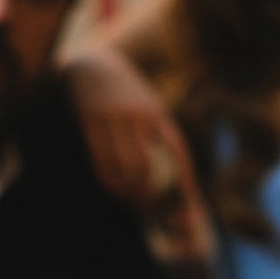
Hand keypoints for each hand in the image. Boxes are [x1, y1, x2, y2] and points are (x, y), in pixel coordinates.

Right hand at [61, 46, 207, 255]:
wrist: (94, 66)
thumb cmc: (128, 97)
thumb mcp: (150, 110)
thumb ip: (163, 141)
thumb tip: (177, 181)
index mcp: (159, 113)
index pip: (178, 154)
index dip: (185, 184)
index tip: (188, 210)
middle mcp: (138, 115)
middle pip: (148, 167)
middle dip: (151, 196)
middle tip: (153, 212)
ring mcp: (113, 118)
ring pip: (123, 168)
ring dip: (130, 194)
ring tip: (135, 204)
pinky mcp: (91, 123)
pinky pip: (101, 163)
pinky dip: (111, 183)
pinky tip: (116, 192)